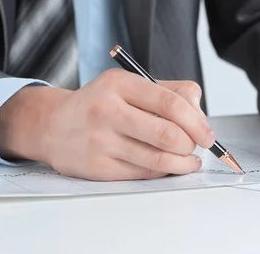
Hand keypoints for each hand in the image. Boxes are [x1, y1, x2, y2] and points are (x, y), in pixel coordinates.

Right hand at [0, 69, 213, 180]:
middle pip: (168, 134)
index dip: (197, 122)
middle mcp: (107, 111)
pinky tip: (168, 166)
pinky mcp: (98, 168)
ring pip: (158, 160)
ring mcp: (101, 141)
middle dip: (191, 144)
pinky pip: (143, 175)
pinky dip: (163, 172)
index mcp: (119, 85)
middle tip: (197, 146)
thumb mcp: (129, 85)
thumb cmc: (100, 104)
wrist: (52, 126)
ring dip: (183, 163)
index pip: (171, 103)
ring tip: (189, 160)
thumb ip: (169, 91)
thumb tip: (201, 114)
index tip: (207, 134)